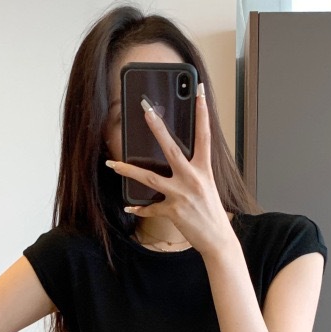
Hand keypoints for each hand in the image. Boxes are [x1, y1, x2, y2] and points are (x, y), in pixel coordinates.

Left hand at [105, 83, 234, 258]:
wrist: (218, 240)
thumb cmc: (212, 213)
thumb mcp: (207, 187)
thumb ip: (193, 172)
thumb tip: (178, 160)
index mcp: (204, 170)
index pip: (204, 135)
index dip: (202, 112)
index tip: (198, 91)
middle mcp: (193, 179)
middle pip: (171, 149)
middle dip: (157, 128)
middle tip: (146, 110)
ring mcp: (181, 195)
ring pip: (150, 178)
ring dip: (128, 171)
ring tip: (112, 164)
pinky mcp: (173, 211)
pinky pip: (151, 208)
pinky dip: (139, 208)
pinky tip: (129, 206)